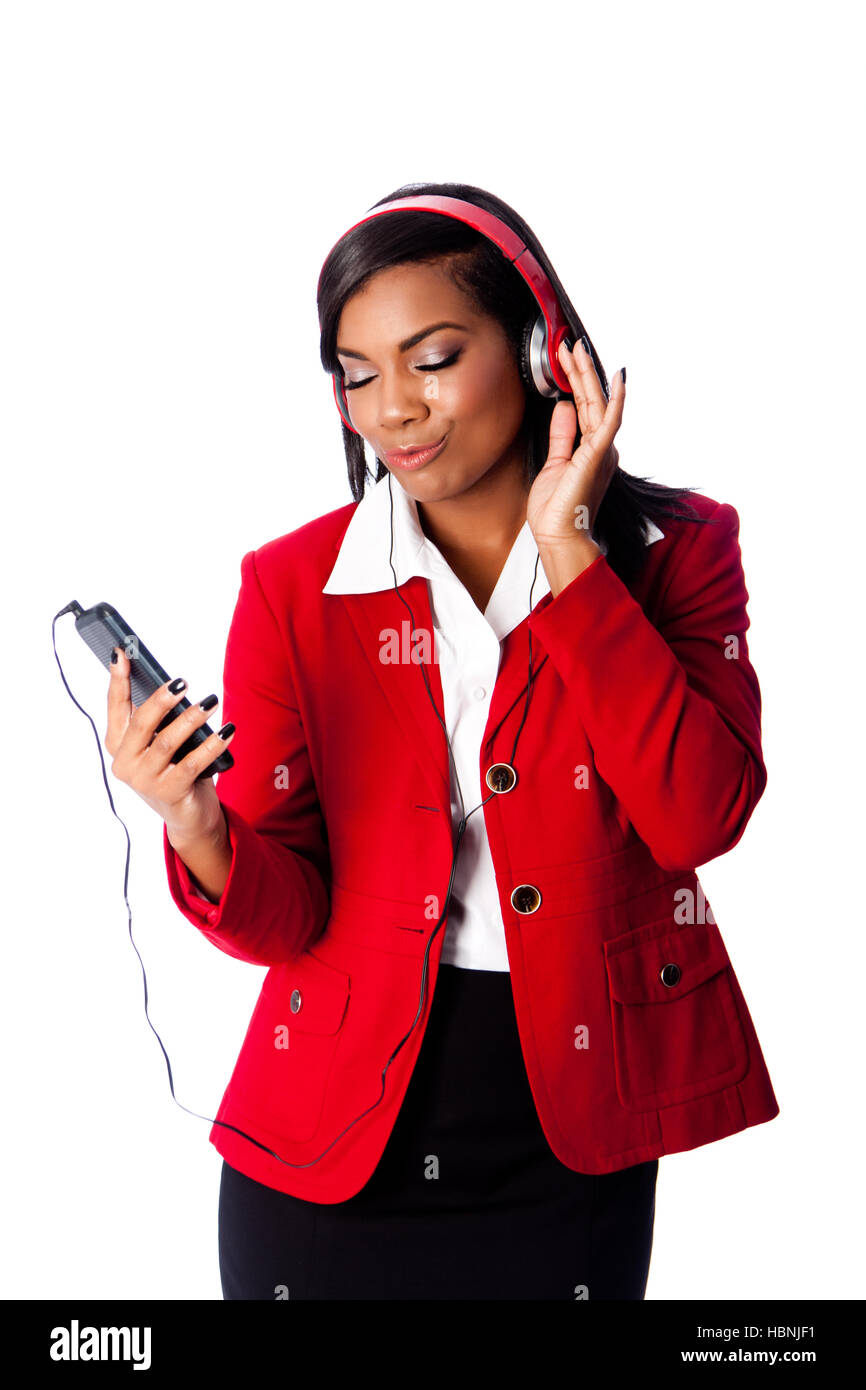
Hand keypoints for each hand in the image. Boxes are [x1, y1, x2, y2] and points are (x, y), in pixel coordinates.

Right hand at [104, 647, 233, 847]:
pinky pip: (192, 764)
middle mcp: (125, 763)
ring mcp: (146, 781)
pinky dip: (211, 745)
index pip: (116, 707)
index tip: (122, 653)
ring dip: (191, 719)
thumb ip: (160, 719)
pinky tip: (226, 731)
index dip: (118, 680)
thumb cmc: (175, 768)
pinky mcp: (170, 793)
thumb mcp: (162, 741)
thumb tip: (174, 686)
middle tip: (183, 682)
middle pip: (141, 723)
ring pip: (167, 742)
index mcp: (118, 745)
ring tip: (210, 702)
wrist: (188, 815)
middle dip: (162, 699)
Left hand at [526, 338, 624, 551]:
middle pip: (591, 399)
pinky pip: (609, 423)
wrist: (559, 537)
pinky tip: (617, 381)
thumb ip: (562, 434)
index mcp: (591, 449)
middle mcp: (600, 447)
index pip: (584, 406)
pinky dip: (614, 401)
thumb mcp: (555, 463)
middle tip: (570, 344)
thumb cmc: (556, 510)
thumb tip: (563, 406)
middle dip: (579, 370)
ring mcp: (601, 450)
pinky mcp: (597, 456)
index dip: (574, 381)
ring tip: (578, 351)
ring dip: (587, 376)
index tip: (565, 359)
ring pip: (597, 404)